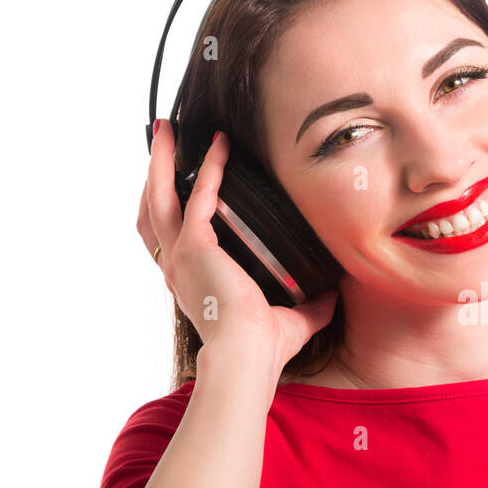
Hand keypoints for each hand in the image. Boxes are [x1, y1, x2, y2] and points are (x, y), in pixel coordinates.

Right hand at [136, 122, 337, 375]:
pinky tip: (220, 146)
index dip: (169, 206)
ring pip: (160, 196)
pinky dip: (210, 168)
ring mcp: (182, 256)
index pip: (169, 237)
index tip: (175, 182)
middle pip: (153, 208)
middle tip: (162, 140)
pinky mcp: (196, 247)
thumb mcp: (291, 321)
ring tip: (168, 130)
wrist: (248, 358)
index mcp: (191, 282)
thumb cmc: (263, 350)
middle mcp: (178, 267)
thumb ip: (312, 306)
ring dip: (163, 160)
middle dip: (154, 172)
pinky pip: (200, 196)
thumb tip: (335, 293)